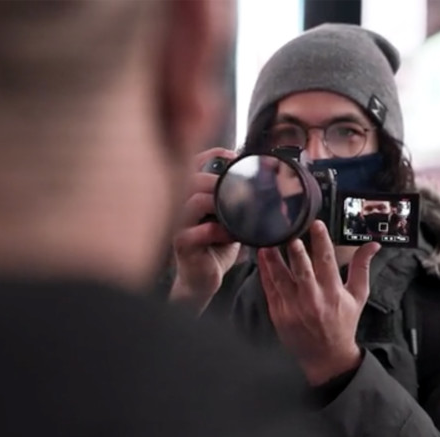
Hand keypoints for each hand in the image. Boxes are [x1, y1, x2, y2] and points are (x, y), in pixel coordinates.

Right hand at [170, 148, 240, 312]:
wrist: (202, 279)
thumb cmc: (214, 247)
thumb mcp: (228, 218)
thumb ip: (235, 201)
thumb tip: (260, 184)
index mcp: (192, 195)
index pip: (195, 165)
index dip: (213, 155)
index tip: (233, 155)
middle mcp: (181, 206)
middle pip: (194, 179)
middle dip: (218, 179)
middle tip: (238, 186)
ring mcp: (179, 225)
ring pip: (193, 202)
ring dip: (218, 202)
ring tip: (235, 208)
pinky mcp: (182, 244)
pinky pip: (195, 232)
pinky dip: (215, 230)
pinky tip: (230, 234)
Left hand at [257, 220, 380, 385]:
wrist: (327, 356)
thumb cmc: (343, 323)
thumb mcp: (358, 295)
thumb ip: (362, 267)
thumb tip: (372, 245)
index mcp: (333, 293)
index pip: (327, 262)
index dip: (322, 241)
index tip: (317, 224)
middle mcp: (313, 300)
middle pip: (302, 270)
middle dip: (296, 251)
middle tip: (290, 233)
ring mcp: (293, 308)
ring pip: (281, 278)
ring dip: (274, 259)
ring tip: (269, 242)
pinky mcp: (279, 314)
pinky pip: (270, 289)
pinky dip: (265, 272)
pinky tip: (262, 258)